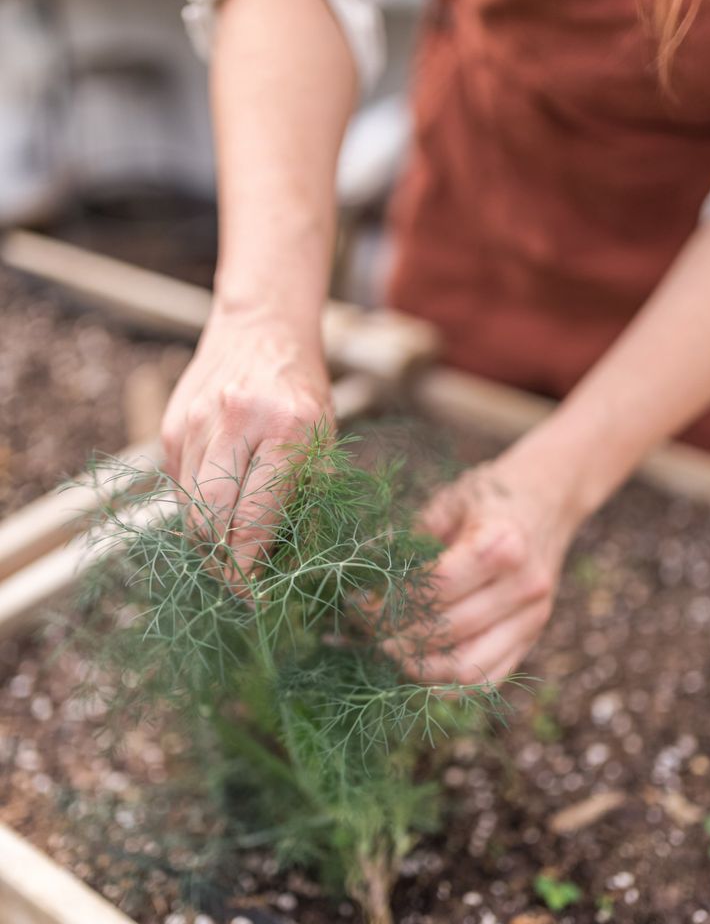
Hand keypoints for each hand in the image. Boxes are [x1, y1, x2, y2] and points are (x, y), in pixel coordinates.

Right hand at [161, 300, 331, 572]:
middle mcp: (236, 420)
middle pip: (211, 520)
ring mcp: (197, 421)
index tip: (257, 595)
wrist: (263, 328)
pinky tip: (219, 505)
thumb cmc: (303, 396)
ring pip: (189, 509)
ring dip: (208, 538)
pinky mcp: (172, 424)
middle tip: (239, 579)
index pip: (256, 519)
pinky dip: (197, 507)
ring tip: (232, 546)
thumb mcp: (324, 442)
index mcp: (287, 427)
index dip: (251, 568)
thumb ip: (307, 501)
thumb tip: (289, 569)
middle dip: (222, 561)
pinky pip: (179, 487)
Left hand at [384, 441, 579, 686]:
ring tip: (389, 646)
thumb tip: (365, 577)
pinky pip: (488, 678)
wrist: (548, 499)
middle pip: (448, 630)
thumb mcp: (449, 501)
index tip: (359, 601)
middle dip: (396, 634)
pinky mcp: (533, 637)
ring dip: (419, 665)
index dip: (389, 601)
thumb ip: (411, 540)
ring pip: (466, 666)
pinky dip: (448, 683)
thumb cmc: (490, 496)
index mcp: (502, 545)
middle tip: (366, 626)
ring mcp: (533, 617)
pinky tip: (419, 664)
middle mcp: (524, 586)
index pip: (436, 589)